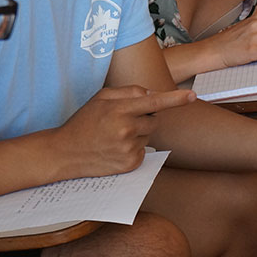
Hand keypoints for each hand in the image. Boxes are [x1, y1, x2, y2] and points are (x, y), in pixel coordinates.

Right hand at [54, 87, 195, 177]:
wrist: (65, 152)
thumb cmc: (84, 122)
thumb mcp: (101, 98)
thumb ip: (128, 92)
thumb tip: (152, 95)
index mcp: (119, 110)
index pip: (154, 102)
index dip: (175, 99)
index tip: (192, 96)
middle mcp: (126, 130)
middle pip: (154, 119)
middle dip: (144, 118)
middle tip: (122, 120)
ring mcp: (128, 149)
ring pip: (149, 135)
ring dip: (138, 134)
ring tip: (114, 136)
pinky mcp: (129, 165)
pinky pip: (144, 151)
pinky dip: (134, 149)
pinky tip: (116, 149)